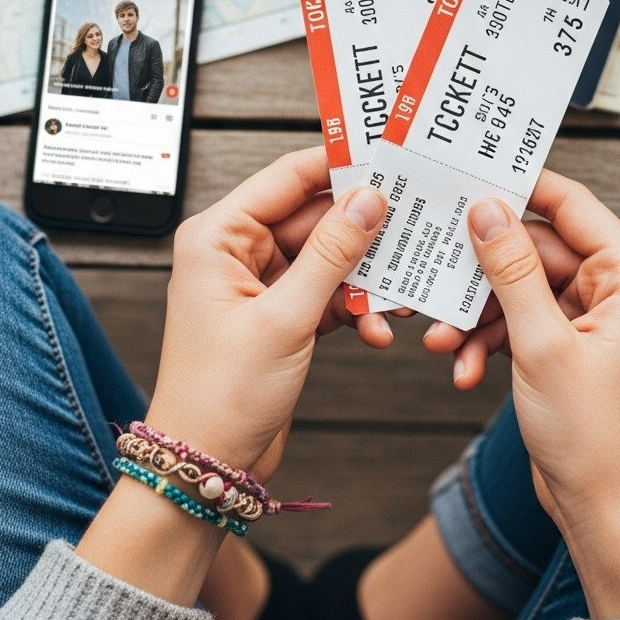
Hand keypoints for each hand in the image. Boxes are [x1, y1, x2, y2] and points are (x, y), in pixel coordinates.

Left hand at [146, 147, 385, 479]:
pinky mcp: (279, 317)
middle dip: (362, 228)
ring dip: (364, 277)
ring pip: (326, 258)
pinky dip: (355, 308)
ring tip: (401, 291)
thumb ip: (332, 254)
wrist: (207, 464)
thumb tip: (367, 199)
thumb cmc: (220, 395)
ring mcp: (259, 286)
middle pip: (312, 218)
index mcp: (217, 237)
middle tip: (413, 222)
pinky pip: (327, 294)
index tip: (385, 155)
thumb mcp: (285, 318)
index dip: (336, 164)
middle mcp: (235, 253)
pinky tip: (378, 328)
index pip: (285, 178)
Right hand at [438, 171, 619, 617]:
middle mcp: (615, 291)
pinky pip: (518, 324)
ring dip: (476, 315)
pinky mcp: (567, 348)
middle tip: (432, 267)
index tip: (470, 176)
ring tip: (439, 339)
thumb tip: (487, 210)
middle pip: (535, 249)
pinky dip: (486, 342)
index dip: (520, 186)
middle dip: (481, 271)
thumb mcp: (541, 344)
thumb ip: (511, 270)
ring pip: (518, 290)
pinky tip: (460, 369)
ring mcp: (590, 320)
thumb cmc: (595, 436)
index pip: (571, 204)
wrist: (605, 511)